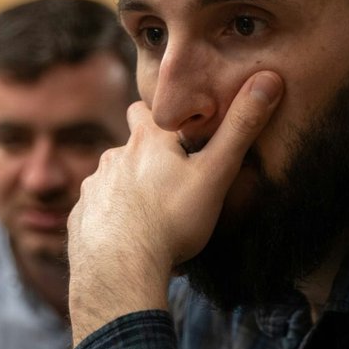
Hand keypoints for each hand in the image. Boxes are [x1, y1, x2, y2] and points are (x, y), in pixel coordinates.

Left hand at [66, 70, 283, 342]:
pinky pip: (97, 212)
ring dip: (128, 192)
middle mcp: (113, 156)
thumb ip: (240, 129)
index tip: (179, 134)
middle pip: (129, 146)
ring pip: (112, 180)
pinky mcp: (79, 218)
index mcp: (146, 141)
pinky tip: (128, 240)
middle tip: (169, 181)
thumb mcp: (215, 174)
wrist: (120, 269)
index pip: (147, 111)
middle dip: (145, 157)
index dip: (162, 120)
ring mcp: (92, 188)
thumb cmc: (171, 220)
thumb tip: (269, 79)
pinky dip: (111, 221)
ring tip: (151, 217)